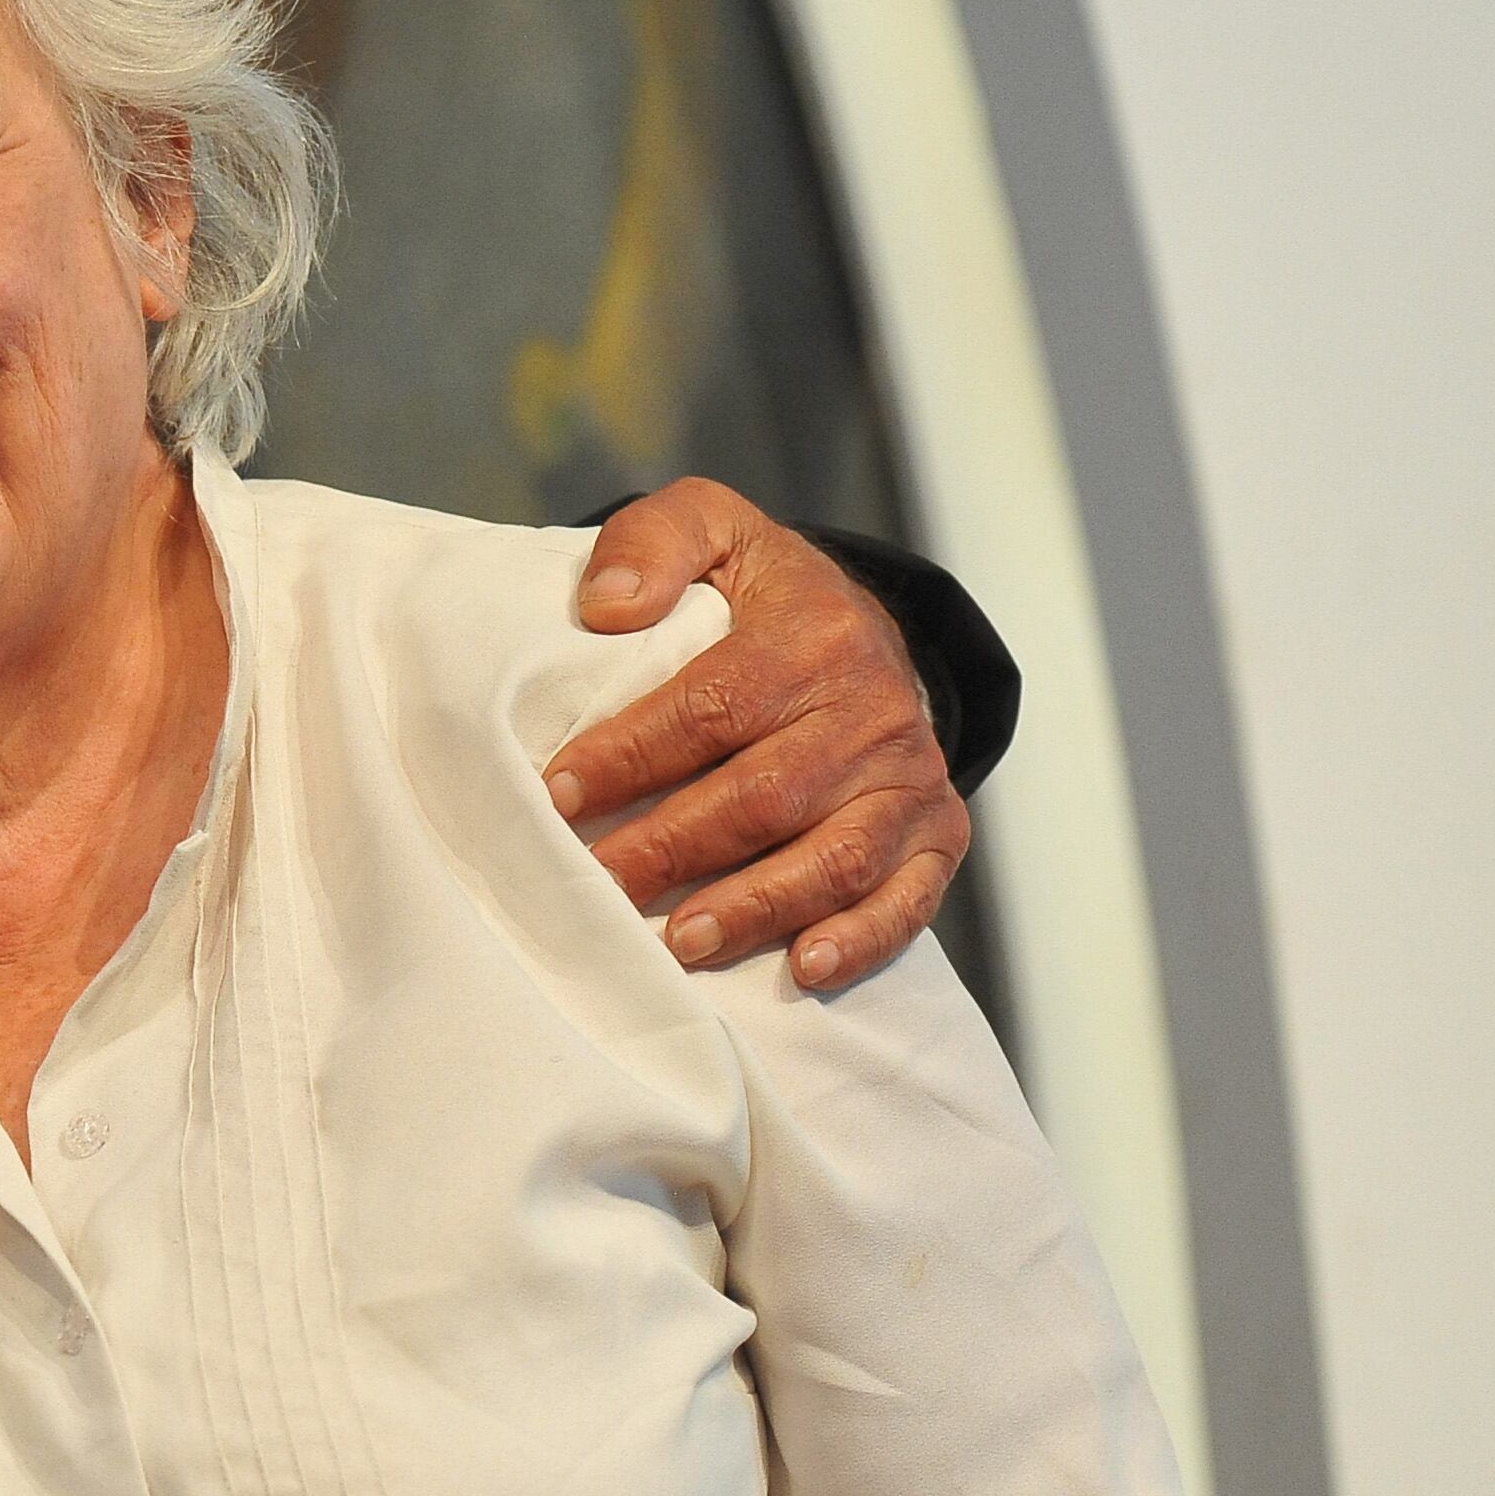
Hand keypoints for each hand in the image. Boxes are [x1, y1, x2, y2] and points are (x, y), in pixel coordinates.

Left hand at [547, 479, 969, 990]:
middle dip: (671, 849)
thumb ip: (652, 542)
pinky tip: (804, 968)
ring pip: (834, 857)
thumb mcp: (710, 527)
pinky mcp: (937, 833)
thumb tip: (606, 607)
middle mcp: (873, 710)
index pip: (710, 707)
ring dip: (756, 907)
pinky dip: (861, 940)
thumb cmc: (762, 591)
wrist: (865, 627)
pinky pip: (908, 898)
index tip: (556, 796)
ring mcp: (909, 778)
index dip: (629, 756)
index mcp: (814, 635)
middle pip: (763, 795)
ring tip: (680, 941)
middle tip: (596, 886)